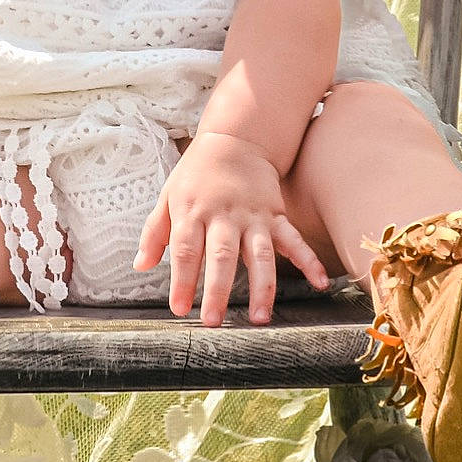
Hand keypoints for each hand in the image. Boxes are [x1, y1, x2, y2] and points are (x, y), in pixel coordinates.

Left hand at [132, 133, 330, 326]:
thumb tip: (140, 266)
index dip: (182, 280)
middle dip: (218, 290)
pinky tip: (320, 283)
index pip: (186, 251)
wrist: (235, 140)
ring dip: (261, 288)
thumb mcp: (168, 196)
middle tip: (213, 322)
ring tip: (259, 318)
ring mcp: (253, 217)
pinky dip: (309, 261)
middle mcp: (224, 216)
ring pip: (260, 255)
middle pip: (222, 256)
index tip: (179, 308)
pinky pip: (294, 241)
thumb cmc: (197, 174)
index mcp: (193, 212)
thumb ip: (154, 233)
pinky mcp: (275, 216)